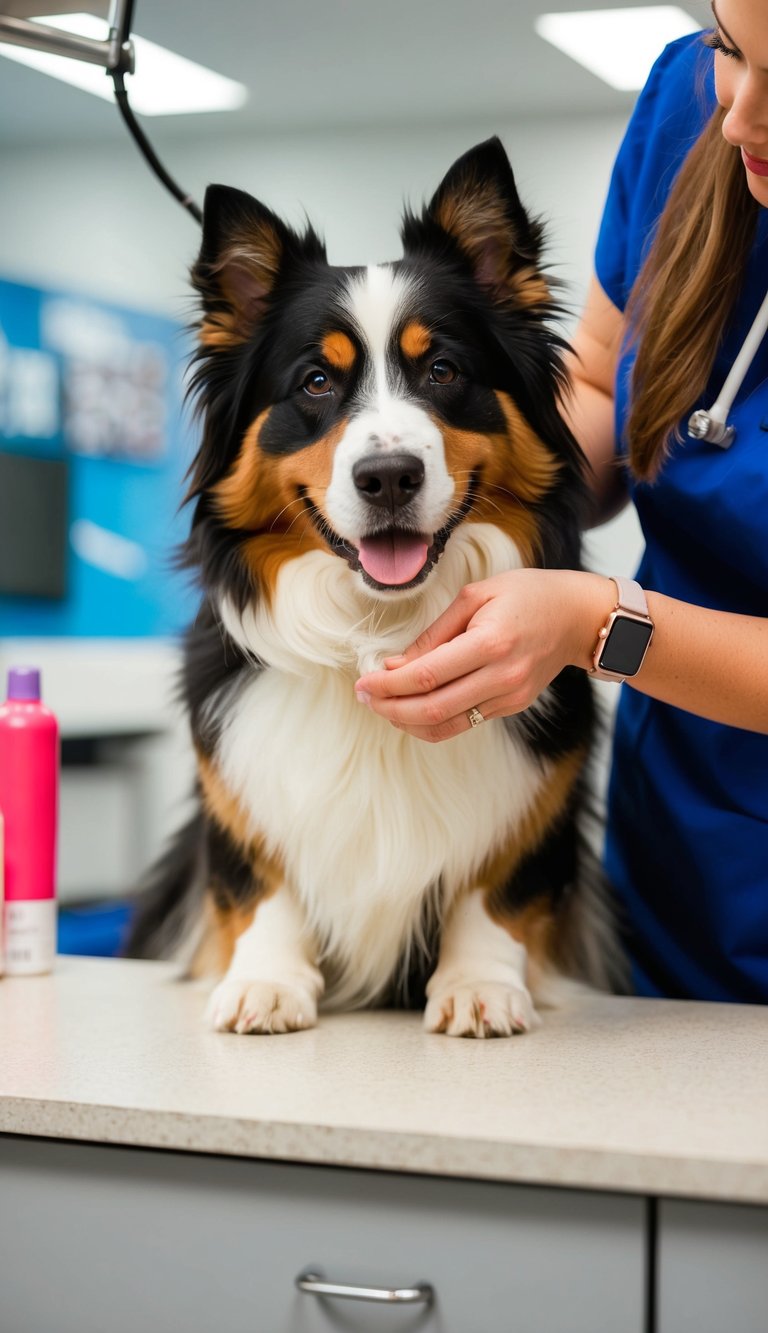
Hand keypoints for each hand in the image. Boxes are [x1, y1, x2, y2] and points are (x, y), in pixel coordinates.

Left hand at [355, 568, 610, 742]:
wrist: (578, 617)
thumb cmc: (527, 595)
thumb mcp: (477, 595)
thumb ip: (435, 633)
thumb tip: (396, 665)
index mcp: (490, 642)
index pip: (427, 675)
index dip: (388, 685)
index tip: (364, 682)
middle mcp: (502, 675)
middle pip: (432, 708)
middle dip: (390, 708)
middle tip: (365, 698)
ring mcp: (510, 696)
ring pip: (447, 725)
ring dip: (407, 722)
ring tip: (383, 707)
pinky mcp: (513, 706)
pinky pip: (464, 723)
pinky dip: (432, 721)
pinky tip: (412, 708)